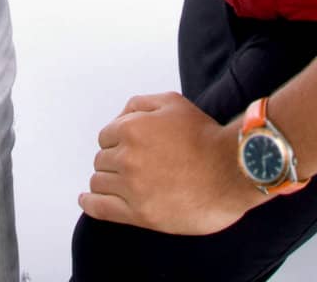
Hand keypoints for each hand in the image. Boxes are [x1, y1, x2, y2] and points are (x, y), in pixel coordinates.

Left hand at [79, 92, 256, 234]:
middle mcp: (127, 158)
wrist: (230, 171)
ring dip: (106, 180)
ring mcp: (132, 188)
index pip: (106, 136)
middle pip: (102, 160)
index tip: (127, 148)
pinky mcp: (140, 214)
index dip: (116, 141)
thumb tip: (120, 116)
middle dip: (113, 160)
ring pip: (99, 182)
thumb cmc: (205, 137)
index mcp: (132, 129)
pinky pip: (101, 209)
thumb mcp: (172, 102)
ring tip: (115, 183)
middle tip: (131, 166)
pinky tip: (86, 199)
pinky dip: (90, 203)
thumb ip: (140, 104)